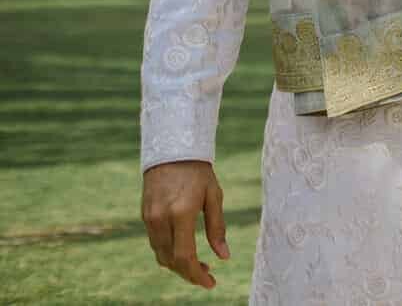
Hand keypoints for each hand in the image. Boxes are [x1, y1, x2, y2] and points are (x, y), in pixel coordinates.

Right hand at [141, 160, 227, 288]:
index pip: (185, 256)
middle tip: (207, 277)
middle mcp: (162, 218)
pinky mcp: (145, 216)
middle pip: (171, 261)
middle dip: (189, 273)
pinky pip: (156, 243)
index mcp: (182, 213)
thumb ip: (218, 227)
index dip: (196, 274)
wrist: (172, 150)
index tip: (210, 283)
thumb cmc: (199, 172)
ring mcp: (150, 218)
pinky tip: (184, 252)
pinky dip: (169, 253)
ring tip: (199, 265)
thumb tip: (224, 257)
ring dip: (178, 266)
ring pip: (161, 255)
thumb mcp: (214, 196)